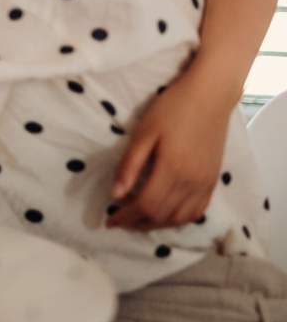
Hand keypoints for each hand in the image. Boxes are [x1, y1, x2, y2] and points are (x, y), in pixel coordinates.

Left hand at [107, 68, 232, 229]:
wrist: (209, 97)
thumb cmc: (172, 109)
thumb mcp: (144, 132)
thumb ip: (130, 165)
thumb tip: (115, 195)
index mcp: (173, 169)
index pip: (147, 205)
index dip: (126, 216)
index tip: (108, 220)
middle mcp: (192, 182)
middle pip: (162, 216)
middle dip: (137, 223)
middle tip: (118, 222)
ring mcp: (206, 184)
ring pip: (180, 218)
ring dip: (156, 225)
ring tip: (136, 222)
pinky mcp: (213, 181)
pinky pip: (197, 212)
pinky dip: (178, 220)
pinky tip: (164, 216)